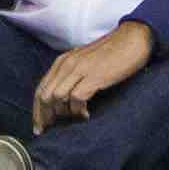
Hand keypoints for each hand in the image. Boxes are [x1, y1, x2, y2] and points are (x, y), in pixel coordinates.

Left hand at [32, 21, 153, 129]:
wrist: (131, 39)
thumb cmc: (110, 54)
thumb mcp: (84, 62)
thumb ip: (71, 76)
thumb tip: (62, 101)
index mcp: (61, 62)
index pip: (40, 89)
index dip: (37, 110)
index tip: (39, 128)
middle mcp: (66, 65)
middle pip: (45, 96)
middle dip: (45, 117)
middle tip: (52, 131)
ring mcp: (79, 70)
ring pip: (57, 97)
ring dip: (64, 114)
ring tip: (75, 120)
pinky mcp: (94, 76)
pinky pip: (77, 98)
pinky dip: (79, 111)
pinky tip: (87, 116)